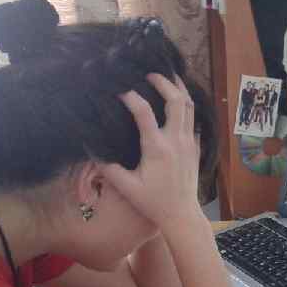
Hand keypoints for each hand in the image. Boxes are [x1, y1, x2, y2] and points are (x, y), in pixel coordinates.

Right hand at [102, 74, 201, 225]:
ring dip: (179, 88)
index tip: (120, 90)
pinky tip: (176, 99)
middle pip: (176, 100)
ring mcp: (189, 142)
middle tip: (150, 73)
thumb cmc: (153, 202)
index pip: (144, 112)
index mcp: (157, 148)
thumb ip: (108, 167)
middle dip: (164, 82)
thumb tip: (90, 148)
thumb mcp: (126, 188)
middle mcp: (176, 141)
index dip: (131, 96)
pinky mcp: (195, 146)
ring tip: (168, 76)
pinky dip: (185, 104)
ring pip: (189, 106)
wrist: (181, 214)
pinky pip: (193, 118)